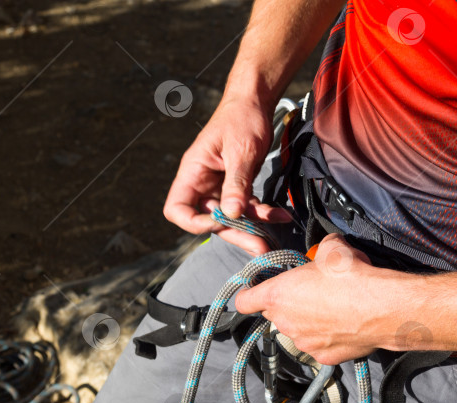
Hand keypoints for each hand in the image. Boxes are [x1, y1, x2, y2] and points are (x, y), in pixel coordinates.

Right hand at [163, 96, 291, 255]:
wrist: (255, 101)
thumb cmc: (242, 117)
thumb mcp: (242, 151)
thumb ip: (236, 183)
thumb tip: (231, 214)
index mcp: (193, 172)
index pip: (177, 210)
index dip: (195, 223)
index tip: (220, 222)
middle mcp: (201, 182)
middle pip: (208, 220)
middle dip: (234, 234)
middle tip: (259, 246)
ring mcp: (218, 186)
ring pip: (229, 217)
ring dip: (251, 227)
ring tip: (274, 234)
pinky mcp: (234, 186)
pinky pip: (244, 206)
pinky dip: (260, 213)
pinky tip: (279, 215)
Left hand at [234, 234, 390, 364]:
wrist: (382, 308)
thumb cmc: (352, 277)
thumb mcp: (332, 249)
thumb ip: (319, 249)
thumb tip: (326, 247)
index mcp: (277, 295)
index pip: (244, 301)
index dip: (248, 295)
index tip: (252, 292)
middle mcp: (285, 322)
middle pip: (274, 314)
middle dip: (286, 305)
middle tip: (308, 294)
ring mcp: (303, 342)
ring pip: (296, 331)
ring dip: (306, 322)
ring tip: (331, 309)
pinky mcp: (323, 357)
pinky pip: (318, 346)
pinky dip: (326, 338)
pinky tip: (343, 326)